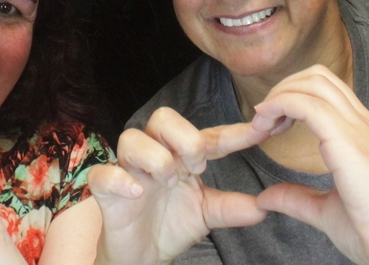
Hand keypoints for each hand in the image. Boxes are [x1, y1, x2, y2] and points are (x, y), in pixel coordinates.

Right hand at [90, 108, 267, 264]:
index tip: (261, 132)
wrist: (141, 256)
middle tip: (196, 167)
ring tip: (168, 182)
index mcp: (181, 156)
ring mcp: (129, 171)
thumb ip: (233, 207)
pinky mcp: (106, 191)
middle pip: (163, 117)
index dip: (235, 133)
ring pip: (132, 138)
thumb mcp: (208, 214)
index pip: (208, 136)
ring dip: (155, 158)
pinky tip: (137, 192)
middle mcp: (155, 155)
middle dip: (184, 138)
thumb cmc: (172, 224)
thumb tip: (266, 207)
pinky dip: (121, 180)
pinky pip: (103, 174)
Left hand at [252, 67, 368, 264]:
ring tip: (262, 123)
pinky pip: (308, 104)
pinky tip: (265, 125)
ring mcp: (358, 129)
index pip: (327, 91)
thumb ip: (298, 198)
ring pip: (314, 82)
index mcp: (362, 134)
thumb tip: (267, 197)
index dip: (294, 98)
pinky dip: (280, 105)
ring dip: (280, 94)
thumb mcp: (326, 211)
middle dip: (284, 88)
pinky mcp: (349, 142)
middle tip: (264, 121)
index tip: (272, 127)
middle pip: (318, 77)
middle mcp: (362, 124)